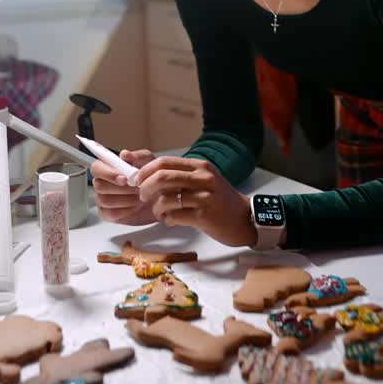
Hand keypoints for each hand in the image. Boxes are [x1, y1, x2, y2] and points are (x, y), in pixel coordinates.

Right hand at [92, 148, 155, 224]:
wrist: (160, 197)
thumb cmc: (150, 177)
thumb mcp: (149, 162)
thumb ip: (137, 156)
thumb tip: (124, 154)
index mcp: (107, 167)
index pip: (96, 168)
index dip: (108, 173)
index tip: (124, 178)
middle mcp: (101, 182)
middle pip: (99, 185)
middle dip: (121, 188)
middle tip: (137, 188)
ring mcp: (102, 199)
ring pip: (105, 200)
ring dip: (125, 199)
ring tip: (139, 196)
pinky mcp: (107, 213)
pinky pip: (110, 213)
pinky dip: (125, 210)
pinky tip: (135, 206)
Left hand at [135, 156, 255, 247]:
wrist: (245, 219)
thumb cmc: (219, 201)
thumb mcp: (203, 181)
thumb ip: (181, 176)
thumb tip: (149, 176)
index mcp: (200, 166)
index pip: (164, 162)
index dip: (145, 170)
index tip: (137, 180)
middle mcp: (203, 178)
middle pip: (162, 177)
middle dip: (145, 187)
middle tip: (143, 196)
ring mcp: (205, 197)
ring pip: (166, 198)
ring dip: (157, 208)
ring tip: (161, 213)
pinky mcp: (205, 216)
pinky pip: (175, 216)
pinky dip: (168, 220)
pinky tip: (172, 221)